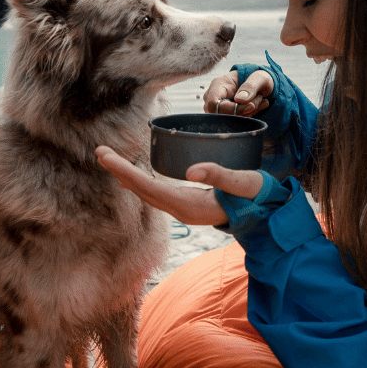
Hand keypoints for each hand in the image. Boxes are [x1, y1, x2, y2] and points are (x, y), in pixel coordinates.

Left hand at [95, 147, 263, 225]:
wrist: (267, 215)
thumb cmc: (258, 196)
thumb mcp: (243, 182)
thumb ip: (219, 175)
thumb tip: (190, 170)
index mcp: (190, 205)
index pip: (149, 187)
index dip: (125, 171)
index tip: (105, 156)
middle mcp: (182, 211)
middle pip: (143, 191)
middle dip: (119, 172)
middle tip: (99, 152)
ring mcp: (184, 211)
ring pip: (148, 194)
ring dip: (128, 177)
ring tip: (109, 162)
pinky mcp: (187, 207)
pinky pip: (157, 195)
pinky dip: (141, 183)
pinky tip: (133, 179)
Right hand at [203, 68, 274, 115]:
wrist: (261, 84)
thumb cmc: (258, 78)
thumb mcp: (259, 78)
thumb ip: (250, 87)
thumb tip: (239, 100)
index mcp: (219, 84)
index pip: (214, 103)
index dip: (232, 109)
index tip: (251, 106)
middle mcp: (214, 97)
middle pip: (222, 115)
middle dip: (244, 112)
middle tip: (259, 100)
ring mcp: (218, 107)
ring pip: (230, 121)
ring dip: (249, 113)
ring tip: (259, 100)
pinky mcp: (226, 115)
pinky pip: (235, 123)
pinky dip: (249, 116)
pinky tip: (256, 106)